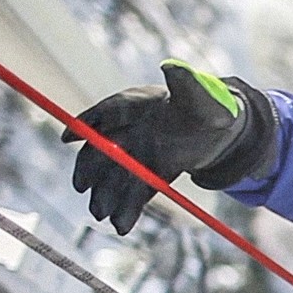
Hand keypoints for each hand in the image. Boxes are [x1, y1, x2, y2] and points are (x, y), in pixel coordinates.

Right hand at [62, 59, 277, 233]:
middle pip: (105, 148)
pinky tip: (121, 225)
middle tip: (82, 188)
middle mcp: (133, 129)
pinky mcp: (153, 173)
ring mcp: (140, 153)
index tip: (68, 137)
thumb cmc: (211, 106)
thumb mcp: (204, 96)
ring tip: (101, 215)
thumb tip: (172, 67)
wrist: (223, 131)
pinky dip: (129, 207)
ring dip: (106, 193)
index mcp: (140, 104)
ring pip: (118, 174)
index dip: (87, 123)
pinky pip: (138, 191)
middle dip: (92, 168)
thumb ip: (188, 84)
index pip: (108, 112)